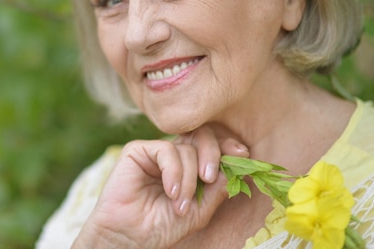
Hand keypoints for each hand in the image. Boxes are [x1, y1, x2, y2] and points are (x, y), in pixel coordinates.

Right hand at [71, 124, 248, 248]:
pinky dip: (173, 172)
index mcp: (189, 166)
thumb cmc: (161, 227)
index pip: (212, 146)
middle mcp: (174, 155)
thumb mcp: (199, 211)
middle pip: (201, 136)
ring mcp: (155, 152)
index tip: (243, 154)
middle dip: (213, 153)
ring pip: (185, 148)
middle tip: (211, 177)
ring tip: (180, 204)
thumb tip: (239, 164)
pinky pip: (165, 150)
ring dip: (189, 179)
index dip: (227, 146)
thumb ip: (217, 189)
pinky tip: (171, 191)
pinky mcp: (137, 151)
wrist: (130, 238)